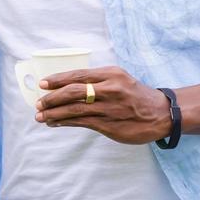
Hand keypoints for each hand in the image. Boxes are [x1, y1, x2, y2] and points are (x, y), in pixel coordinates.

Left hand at [34, 66, 172, 144]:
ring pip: (74, 109)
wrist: (161, 114)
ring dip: (54, 113)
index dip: (58, 79)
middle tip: (39, 102)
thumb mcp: (120, 79)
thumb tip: (68, 85)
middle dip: (52, 97)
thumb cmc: (136, 95)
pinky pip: (81, 123)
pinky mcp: (109, 125)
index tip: (42, 83)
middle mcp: (110, 89)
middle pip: (73, 92)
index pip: (79, 75)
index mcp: (112, 74)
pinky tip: (55, 123)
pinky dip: (65, 122)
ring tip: (40, 116)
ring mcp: (109, 108)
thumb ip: (98, 81)